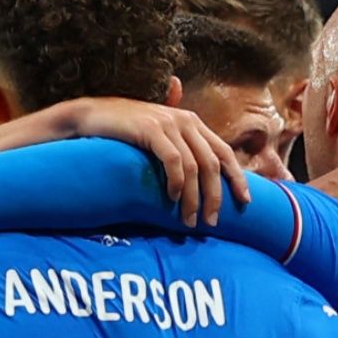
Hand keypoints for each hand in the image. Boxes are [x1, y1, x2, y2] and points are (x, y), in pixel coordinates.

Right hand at [48, 97, 249, 227]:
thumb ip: (180, 147)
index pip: (224, 152)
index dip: (237, 177)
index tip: (245, 202)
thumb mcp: (159, 136)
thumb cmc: (125, 131)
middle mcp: (185, 120)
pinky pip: (173, 161)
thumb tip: (198, 178)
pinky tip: (172, 198)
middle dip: (215, 196)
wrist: (92, 115)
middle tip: (211, 222)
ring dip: (194, 198)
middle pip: (212, 163)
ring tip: (189, 220)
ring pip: (194, 167)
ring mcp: (168, 123)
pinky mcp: (151, 129)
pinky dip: (176, 182)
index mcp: (192, 122)